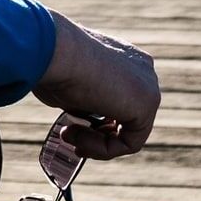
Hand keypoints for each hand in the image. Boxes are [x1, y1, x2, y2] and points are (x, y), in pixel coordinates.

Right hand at [33, 11, 158, 160]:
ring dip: (96, 143)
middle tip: (68, 135)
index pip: (118, 99)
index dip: (94, 121)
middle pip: (127, 117)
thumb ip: (83, 98)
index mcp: (125, 58)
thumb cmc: (51, 62)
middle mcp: (142, 69)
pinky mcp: (147, 103)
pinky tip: (79, 141)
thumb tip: (80, 115)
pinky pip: (130, 142)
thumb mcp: (68, 83)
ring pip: (129, 132)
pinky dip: (102, 149)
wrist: (53, 51)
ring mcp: (148, 85)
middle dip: (97, 133)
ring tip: (67, 135)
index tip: (68, 127)